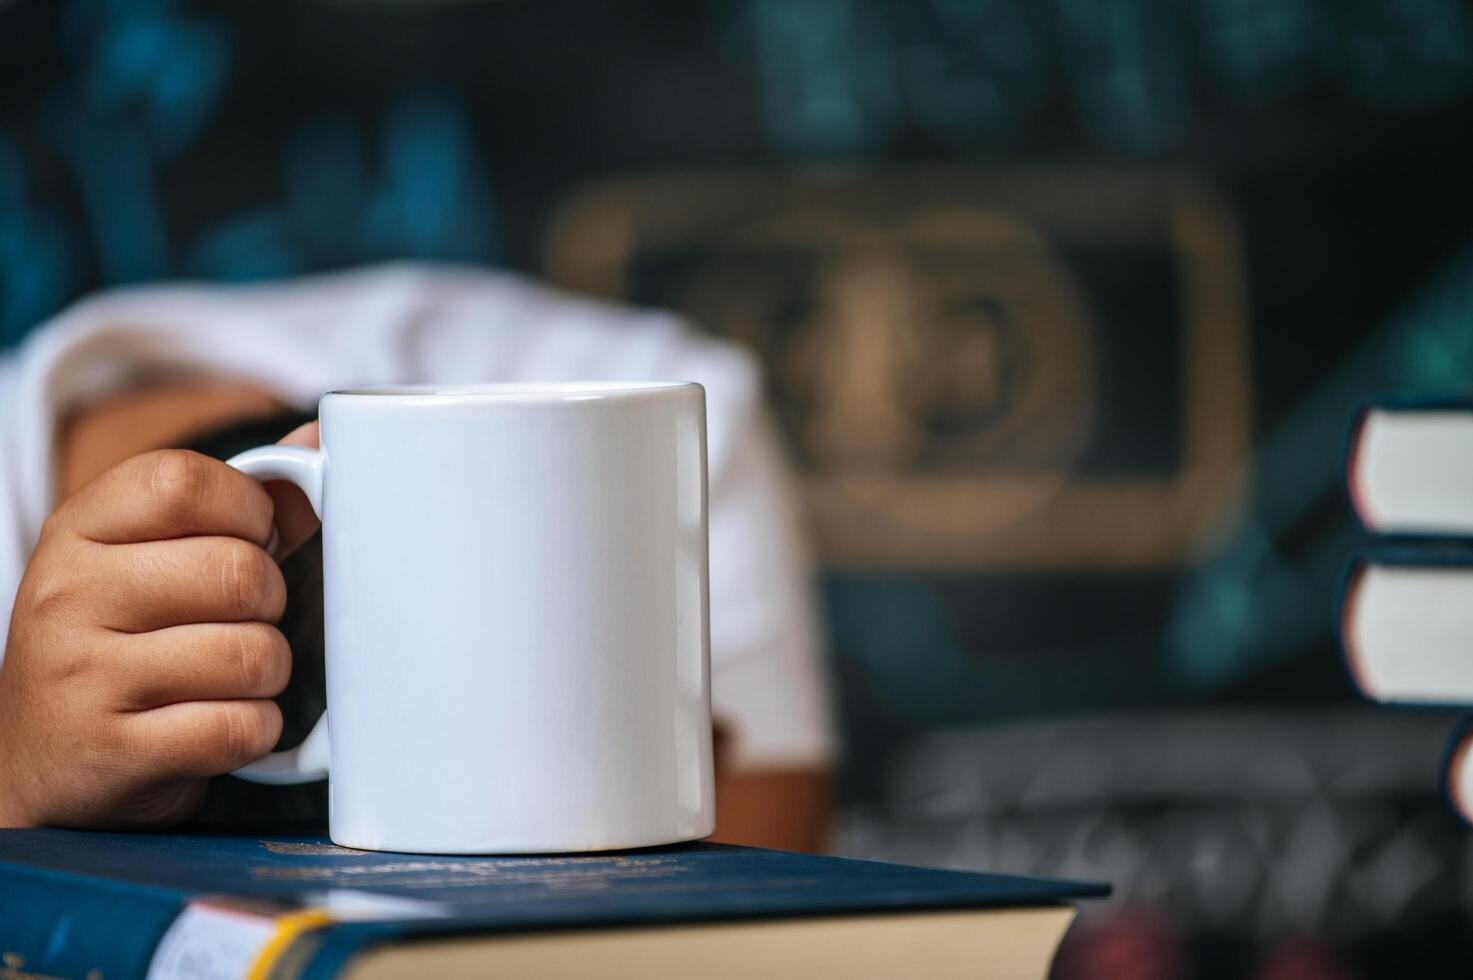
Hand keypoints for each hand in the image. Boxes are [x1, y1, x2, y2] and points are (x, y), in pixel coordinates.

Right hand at [0, 424, 321, 827]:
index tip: (250, 539)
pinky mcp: (115, 751)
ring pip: (252, 654)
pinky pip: (239, 728)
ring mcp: (84, 677)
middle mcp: (69, 596)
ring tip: (233, 676)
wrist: (51, 757)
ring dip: (269, 671)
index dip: (249, 510)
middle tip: (244, 619)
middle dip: (271, 601)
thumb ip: (239, 501)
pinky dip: (255, 728)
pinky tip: (224, 722)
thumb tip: (319, 444)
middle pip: (239, 573)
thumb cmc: (124, 640)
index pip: (185, 481)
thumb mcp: (154, 555)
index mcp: (79, 529)